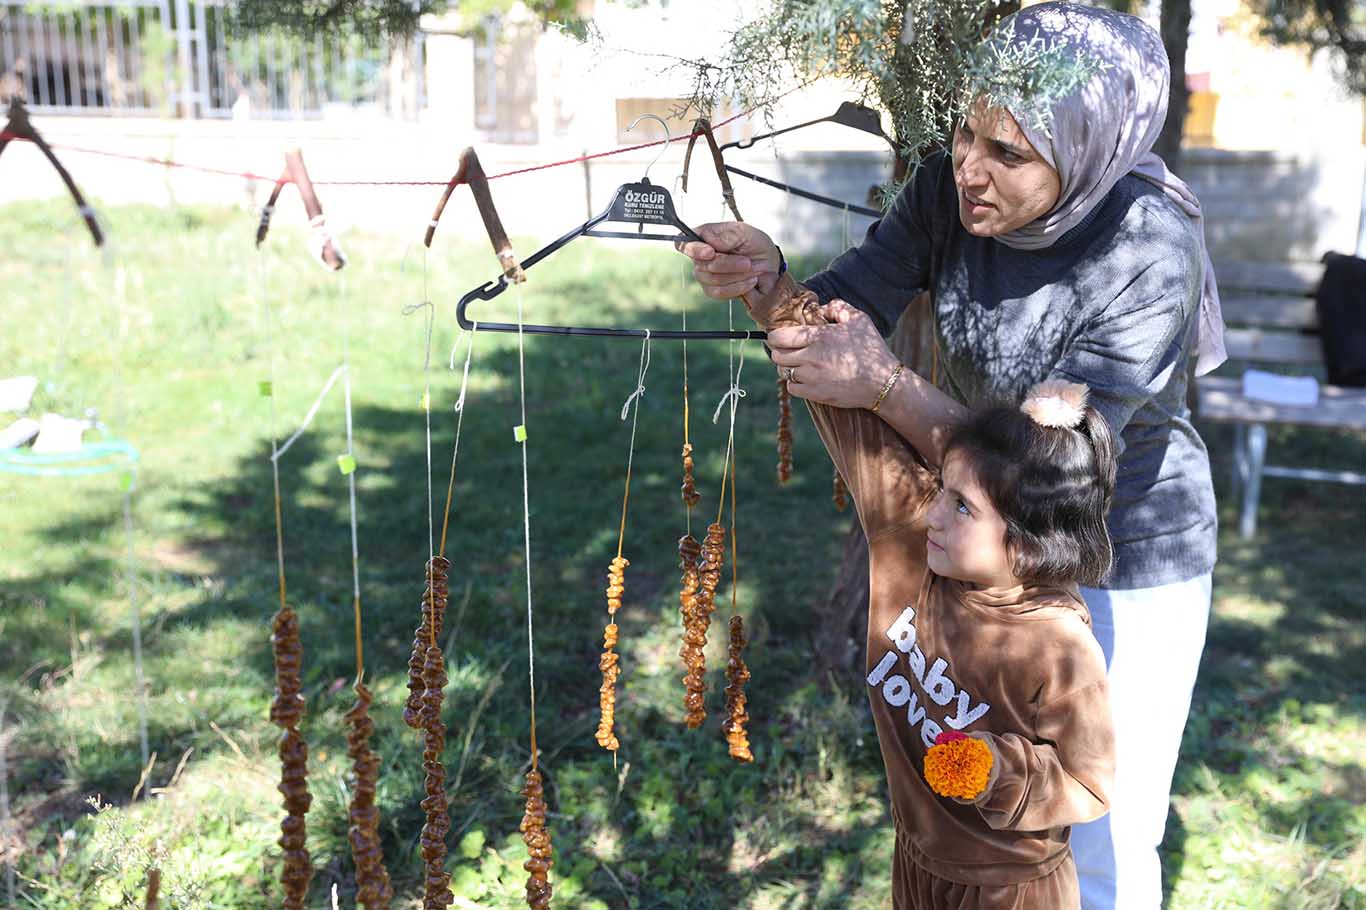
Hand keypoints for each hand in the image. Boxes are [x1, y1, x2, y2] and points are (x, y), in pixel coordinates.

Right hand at [675, 222, 781, 298]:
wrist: (769, 265)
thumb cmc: (754, 244)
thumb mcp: (745, 232)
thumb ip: (727, 235)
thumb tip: (710, 243)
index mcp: (703, 237)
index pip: (683, 243)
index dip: (693, 249)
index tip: (710, 252)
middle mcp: (700, 257)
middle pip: (703, 265)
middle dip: (728, 264)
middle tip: (747, 262)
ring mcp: (705, 275)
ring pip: (712, 279)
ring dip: (736, 276)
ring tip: (752, 270)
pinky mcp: (713, 290)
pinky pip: (718, 292)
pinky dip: (737, 288)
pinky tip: (750, 282)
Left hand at [769, 300, 899, 408]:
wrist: (882, 382)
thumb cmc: (871, 349)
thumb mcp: (858, 319)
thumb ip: (837, 307)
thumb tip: (820, 309)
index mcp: (818, 337)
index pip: (779, 336)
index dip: (775, 335)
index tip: (781, 336)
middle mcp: (811, 357)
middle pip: (777, 355)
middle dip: (780, 350)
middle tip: (790, 349)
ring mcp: (811, 377)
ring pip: (782, 371)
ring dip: (787, 366)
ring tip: (798, 363)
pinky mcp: (814, 394)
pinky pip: (791, 388)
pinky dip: (794, 382)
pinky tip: (805, 377)